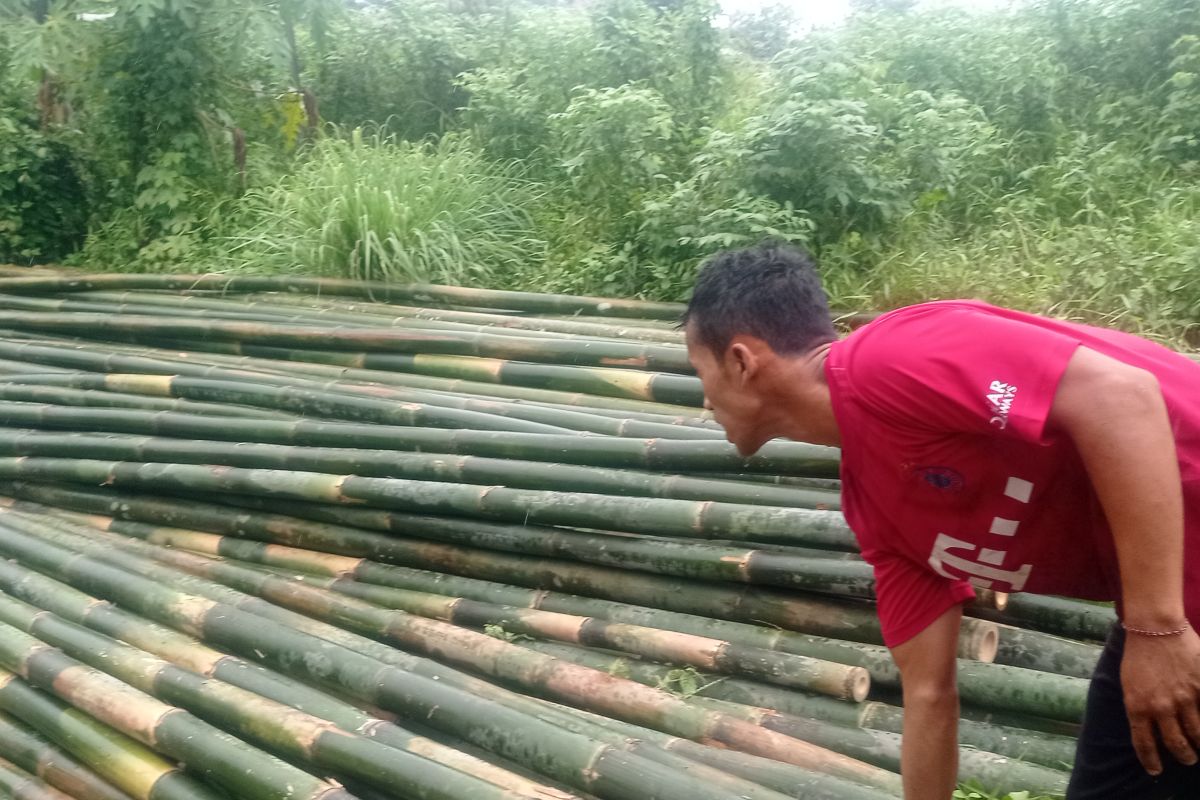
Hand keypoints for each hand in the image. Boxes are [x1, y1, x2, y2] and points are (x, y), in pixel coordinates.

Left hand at [1121, 625, 1199, 773]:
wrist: (1155, 628)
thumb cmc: (1138, 654)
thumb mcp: (1128, 684)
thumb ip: (1139, 707)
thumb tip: (1147, 726)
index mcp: (1137, 707)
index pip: (1144, 744)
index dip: (1151, 761)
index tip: (1155, 770)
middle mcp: (1161, 708)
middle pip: (1176, 744)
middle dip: (1184, 756)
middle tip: (1188, 758)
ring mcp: (1184, 699)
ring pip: (1197, 734)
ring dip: (1199, 744)